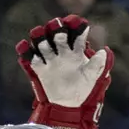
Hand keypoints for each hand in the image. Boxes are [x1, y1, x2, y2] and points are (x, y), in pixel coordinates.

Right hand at [16, 14, 113, 128]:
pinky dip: (27, 52)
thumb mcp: (92, 77)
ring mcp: (51, 60)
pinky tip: (24, 47)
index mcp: (76, 53)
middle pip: (58, 35)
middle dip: (57, 30)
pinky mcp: (40, 70)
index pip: (77, 36)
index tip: (78, 24)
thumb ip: (97, 64)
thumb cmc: (82, 89)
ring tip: (40, 39)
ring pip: (43, 44)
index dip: (77, 28)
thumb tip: (104, 51)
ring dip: (41, 39)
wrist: (69, 104)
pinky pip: (32, 59)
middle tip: (58, 33)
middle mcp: (63, 53)